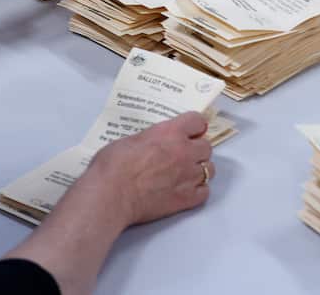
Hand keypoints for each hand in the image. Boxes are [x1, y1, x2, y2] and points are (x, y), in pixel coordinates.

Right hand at [85, 112, 214, 226]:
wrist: (110, 195)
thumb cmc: (112, 165)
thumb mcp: (131, 140)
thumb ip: (150, 139)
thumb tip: (153, 145)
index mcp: (171, 132)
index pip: (198, 121)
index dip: (194, 127)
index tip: (189, 133)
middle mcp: (185, 151)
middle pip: (206, 147)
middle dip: (196, 150)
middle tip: (183, 157)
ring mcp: (188, 175)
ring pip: (209, 170)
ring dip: (199, 171)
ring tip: (185, 175)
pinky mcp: (186, 198)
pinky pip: (204, 192)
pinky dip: (198, 192)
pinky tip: (185, 192)